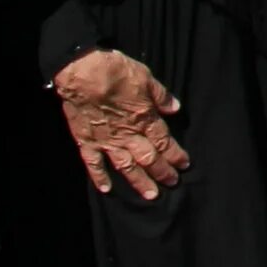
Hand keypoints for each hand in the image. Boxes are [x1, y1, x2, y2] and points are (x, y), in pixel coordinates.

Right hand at [53, 49, 188, 199]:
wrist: (82, 71)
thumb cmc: (116, 70)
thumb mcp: (146, 77)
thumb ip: (161, 96)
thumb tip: (175, 108)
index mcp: (144, 118)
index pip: (164, 141)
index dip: (176, 154)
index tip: (185, 164)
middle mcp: (127, 134)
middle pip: (149, 158)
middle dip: (163, 172)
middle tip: (173, 183)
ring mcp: (106, 140)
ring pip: (125, 166)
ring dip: (139, 182)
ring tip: (151, 195)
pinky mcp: (86, 141)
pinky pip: (93, 163)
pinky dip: (99, 177)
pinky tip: (106, 189)